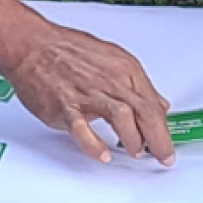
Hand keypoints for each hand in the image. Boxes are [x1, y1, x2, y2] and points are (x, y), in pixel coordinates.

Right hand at [4, 20, 175, 165]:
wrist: (34, 46)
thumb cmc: (70, 50)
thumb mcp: (115, 59)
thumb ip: (137, 84)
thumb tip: (157, 103)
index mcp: (125, 70)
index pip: (152, 103)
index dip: (164, 128)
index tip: (168, 145)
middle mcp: (111, 81)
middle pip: (144, 112)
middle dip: (158, 139)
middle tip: (164, 156)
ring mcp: (88, 94)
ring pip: (121, 116)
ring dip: (133, 139)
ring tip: (138, 152)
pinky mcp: (66, 107)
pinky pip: (82, 129)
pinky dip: (94, 145)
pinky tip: (103, 155)